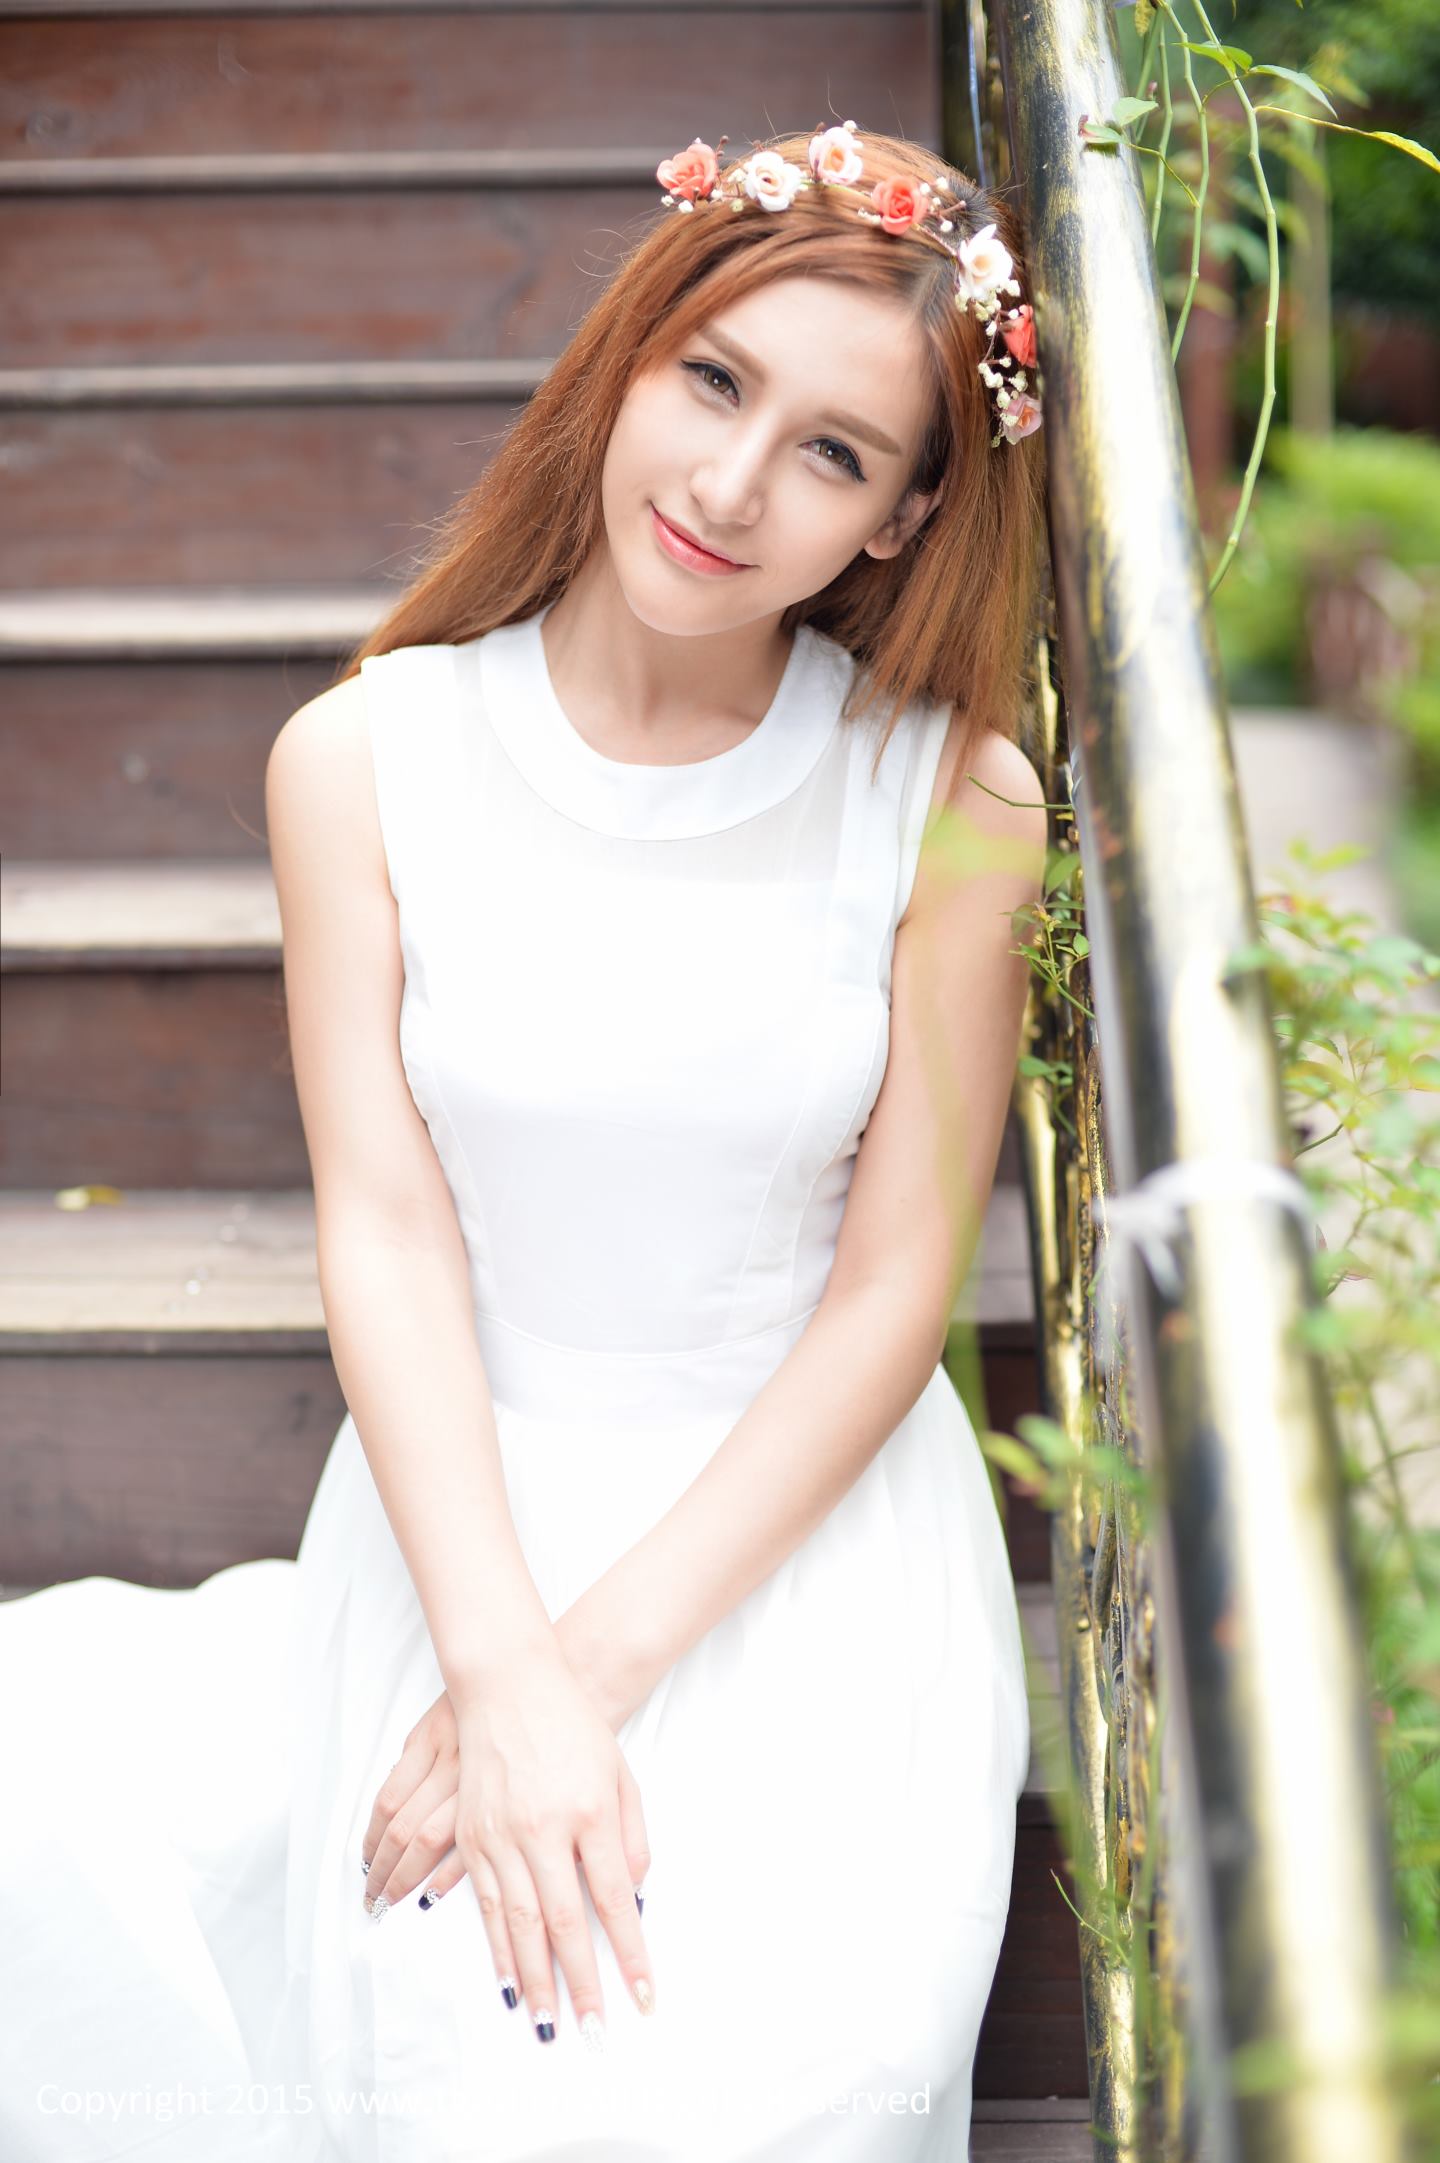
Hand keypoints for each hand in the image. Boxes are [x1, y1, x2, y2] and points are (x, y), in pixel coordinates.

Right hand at [359, 1629, 652, 2044]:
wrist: (512, 1684)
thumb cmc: (575, 1727)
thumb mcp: (620, 1776)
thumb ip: (631, 1840)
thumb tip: (631, 1902)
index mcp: (590, 1814)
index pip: (615, 1901)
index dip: (630, 1955)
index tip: (643, 1997)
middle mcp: (544, 1831)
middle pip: (564, 1925)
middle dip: (579, 1986)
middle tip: (592, 2035)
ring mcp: (501, 1835)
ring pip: (518, 1925)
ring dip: (533, 1981)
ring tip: (544, 2026)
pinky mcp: (471, 1835)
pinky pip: (481, 1904)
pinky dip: (495, 1948)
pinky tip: (505, 1980)